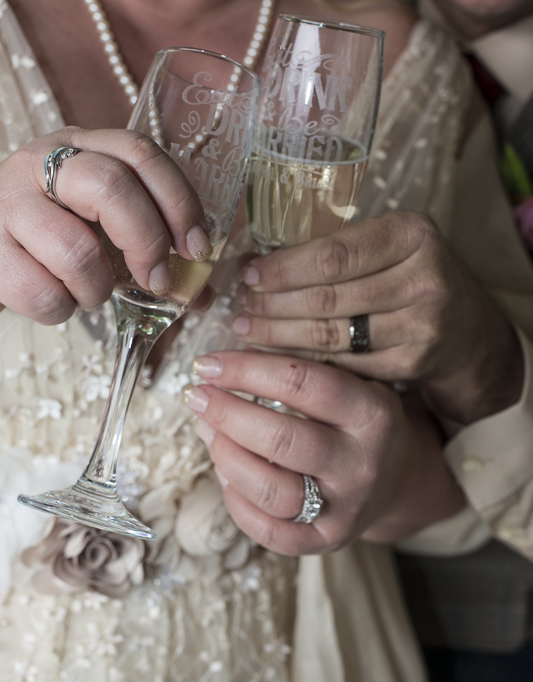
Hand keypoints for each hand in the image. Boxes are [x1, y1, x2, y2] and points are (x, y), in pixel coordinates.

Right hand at [0, 126, 209, 323]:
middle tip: (157, 281)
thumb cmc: (53, 241)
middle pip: (112, 187)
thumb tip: (201, 293)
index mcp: (81, 148)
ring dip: (97, 288)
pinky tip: (59, 300)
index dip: (179, 202)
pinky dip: (62, 310)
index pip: (141, 154)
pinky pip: (42, 291)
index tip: (196, 248)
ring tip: (92, 294)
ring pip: (75, 249)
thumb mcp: (101, 228)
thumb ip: (151, 251)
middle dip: (147, 243)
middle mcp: (41, 162)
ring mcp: (8, 202)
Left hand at [181, 350, 463, 554]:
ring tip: (207, 431)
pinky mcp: (328, 540)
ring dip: (226, 456)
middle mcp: (361, 464)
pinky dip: (237, 504)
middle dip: (226, 413)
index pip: (301, 384)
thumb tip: (222, 364)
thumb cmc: (358, 420)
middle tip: (196, 396)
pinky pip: (271, 533)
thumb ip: (300, 369)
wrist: (399, 477)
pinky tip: (226, 475)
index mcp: (372, 414)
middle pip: (281, 439)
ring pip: (270, 490)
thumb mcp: (352, 382)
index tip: (208, 363)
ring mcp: (345, 508)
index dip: (246, 370)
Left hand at [234, 212, 523, 423]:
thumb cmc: (411, 277)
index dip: (284, 268)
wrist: (465, 328)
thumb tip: (257, 263)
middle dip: (274, 305)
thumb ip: (340, 250)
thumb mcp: (390, 246)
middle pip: (329, 297)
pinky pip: (344, 364)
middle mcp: (424, 279)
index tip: (248, 275)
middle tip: (239, 309)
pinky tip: (278, 357)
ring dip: (280, 336)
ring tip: (247, 332)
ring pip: (332, 335)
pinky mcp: (412, 364)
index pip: (334, 254)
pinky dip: (306, 361)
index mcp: (413, 234)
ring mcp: (421, 326)